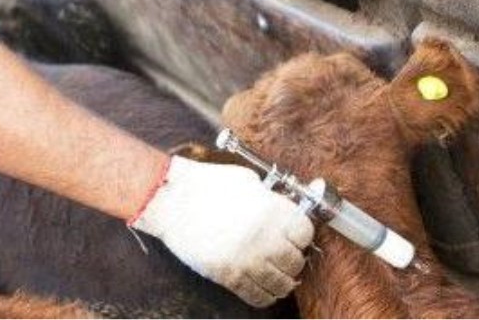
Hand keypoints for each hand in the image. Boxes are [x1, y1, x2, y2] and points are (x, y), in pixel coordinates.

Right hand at [129, 156, 313, 306]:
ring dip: (283, 280)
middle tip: (286, 255)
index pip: (305, 234)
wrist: (172, 200)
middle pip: (296, 262)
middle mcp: (265, 238)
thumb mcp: (248, 181)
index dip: (301, 235)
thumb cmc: (207, 185)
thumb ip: (270, 199)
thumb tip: (285, 210)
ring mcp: (247, 260)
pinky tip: (263, 285)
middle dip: (293, 259)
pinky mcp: (228, 276)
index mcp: (272, 211)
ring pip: (281, 284)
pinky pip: (257, 296)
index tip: (295, 235)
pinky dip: (265, 295)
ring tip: (277, 273)